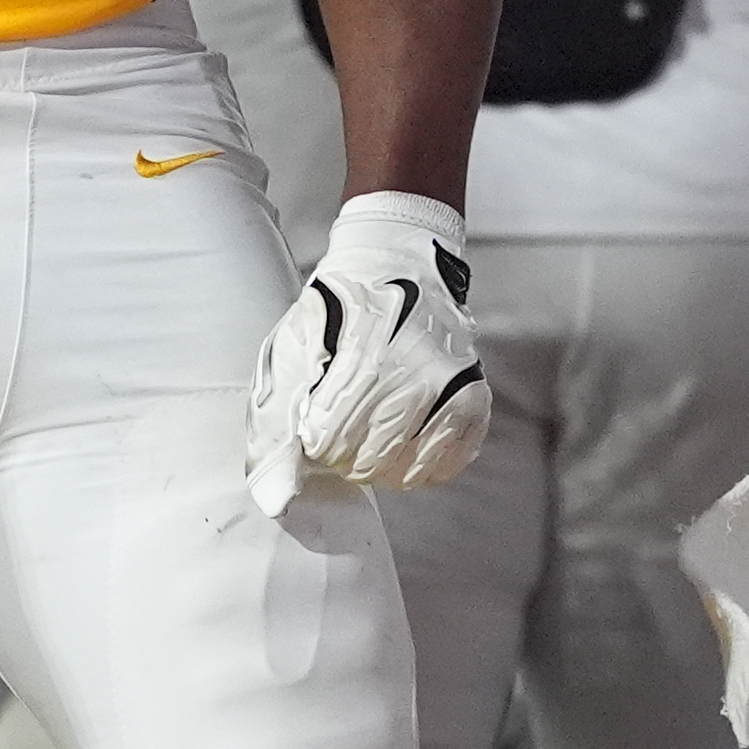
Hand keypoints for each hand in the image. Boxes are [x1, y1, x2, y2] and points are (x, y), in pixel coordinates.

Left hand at [246, 191, 490, 515]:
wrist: (395, 260)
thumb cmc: (339, 309)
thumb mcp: (293, 346)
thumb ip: (278, 416)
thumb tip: (276, 487)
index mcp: (358, 354)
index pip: (332, 441)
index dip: (318, 445)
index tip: (316, 429)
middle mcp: (409, 368)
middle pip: (371, 459)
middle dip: (348, 459)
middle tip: (342, 437)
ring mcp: (447, 380)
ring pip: (411, 468)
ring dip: (384, 467)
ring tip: (371, 443)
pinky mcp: (471, 390)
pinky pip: (452, 457)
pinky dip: (428, 464)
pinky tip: (409, 447)